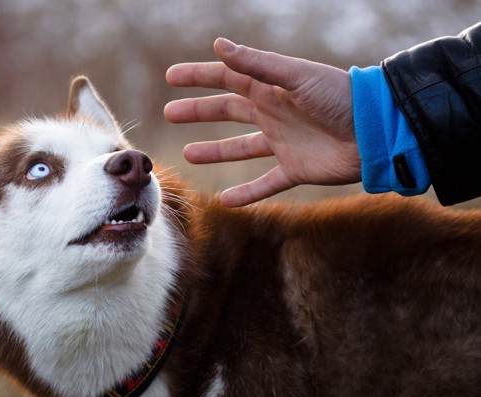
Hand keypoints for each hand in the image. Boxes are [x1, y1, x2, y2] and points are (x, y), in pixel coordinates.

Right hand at [164, 38, 361, 206]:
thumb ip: (258, 65)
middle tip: (170, 112)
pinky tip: (226, 200)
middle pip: (228, 111)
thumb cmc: (340, 97)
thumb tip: (219, 45)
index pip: (227, 78)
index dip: (199, 76)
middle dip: (199, 111)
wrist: (376, 132)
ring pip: (241, 147)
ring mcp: (283, 142)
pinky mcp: (296, 169)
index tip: (172, 78)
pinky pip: (266, 183)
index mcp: (272, 88)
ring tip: (188, 154)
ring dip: (215, 151)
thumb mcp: (296, 77)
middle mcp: (274, 113)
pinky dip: (247, 194)